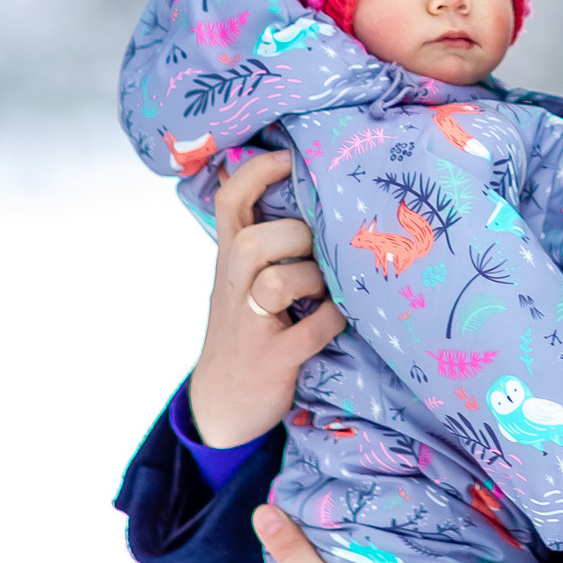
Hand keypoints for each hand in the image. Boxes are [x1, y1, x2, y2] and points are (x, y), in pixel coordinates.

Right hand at [188, 150, 347, 446]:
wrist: (222, 406)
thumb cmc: (245, 331)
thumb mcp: (239, 282)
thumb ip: (260, 241)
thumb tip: (294, 186)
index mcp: (228, 262)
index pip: (229, 202)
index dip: (257, 172)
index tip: (290, 156)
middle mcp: (232, 288)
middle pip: (253, 240)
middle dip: (295, 236)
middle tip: (317, 249)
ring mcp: (250, 326)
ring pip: (278, 281)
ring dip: (314, 279)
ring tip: (326, 290)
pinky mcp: (274, 360)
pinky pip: (313, 328)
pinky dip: (334, 319)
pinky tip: (340, 318)